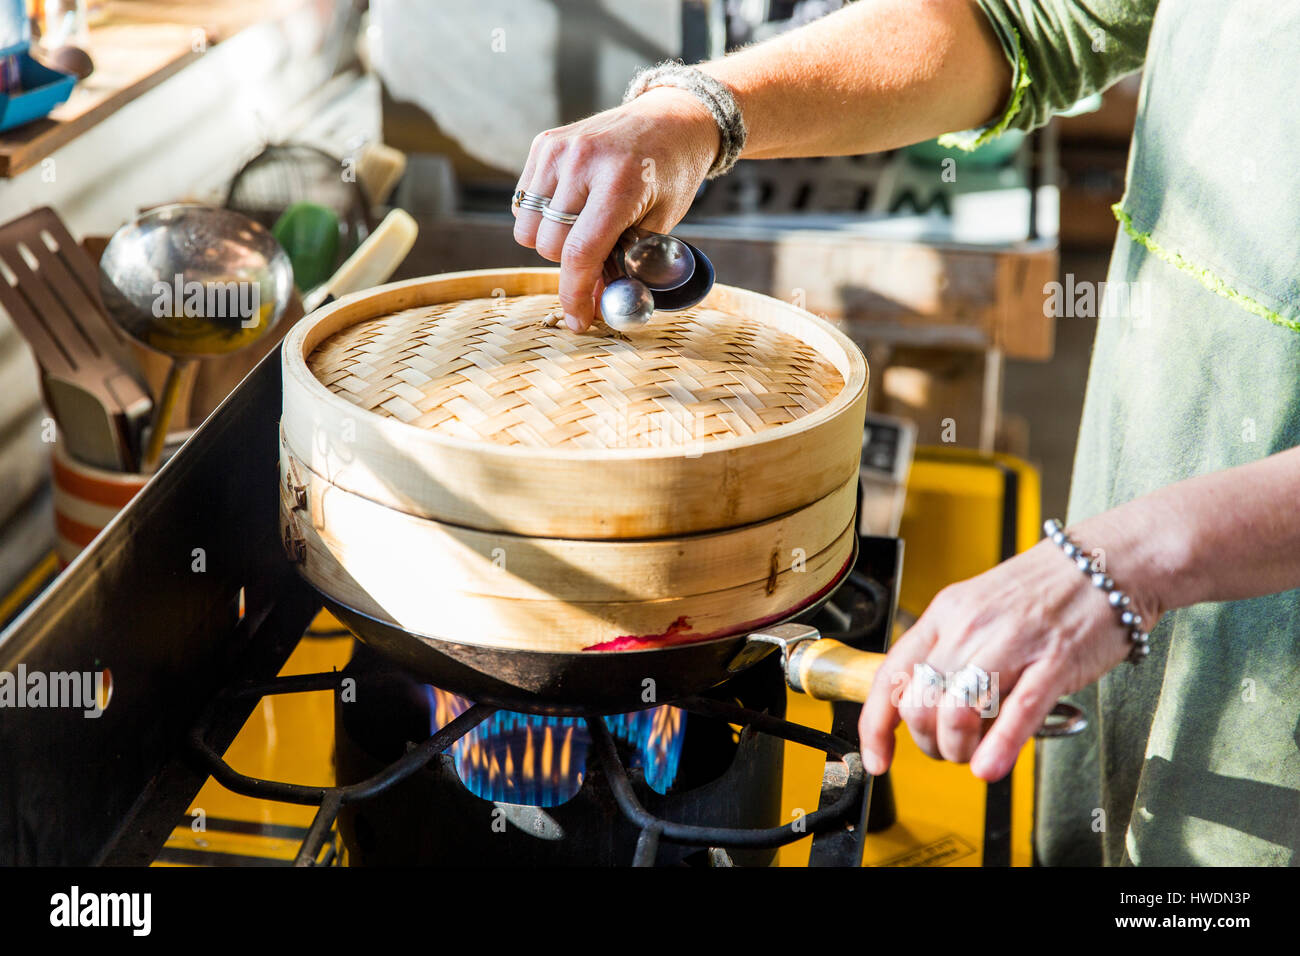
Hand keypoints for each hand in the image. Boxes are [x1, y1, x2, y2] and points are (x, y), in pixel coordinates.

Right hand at [512, 87, 719, 330]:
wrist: (671, 117)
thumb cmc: (671, 174)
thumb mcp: (662, 223)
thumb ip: (627, 264)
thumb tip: (595, 305)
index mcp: (619, 183)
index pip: (580, 252)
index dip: (575, 295)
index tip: (580, 322)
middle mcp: (582, 162)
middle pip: (549, 245)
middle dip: (570, 264)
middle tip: (597, 256)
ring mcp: (558, 149)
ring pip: (528, 228)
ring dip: (551, 242)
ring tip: (583, 229)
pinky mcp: (544, 143)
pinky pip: (523, 202)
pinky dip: (541, 217)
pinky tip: (570, 208)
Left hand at [857, 530, 1162, 781]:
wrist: (1109, 560)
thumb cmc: (1047, 590)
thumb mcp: (980, 610)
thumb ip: (952, 653)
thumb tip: (927, 705)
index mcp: (945, 613)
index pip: (890, 675)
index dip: (876, 725)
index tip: (878, 758)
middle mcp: (969, 626)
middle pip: (920, 703)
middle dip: (928, 742)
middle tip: (949, 748)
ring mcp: (1011, 643)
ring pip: (956, 712)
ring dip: (958, 749)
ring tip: (974, 754)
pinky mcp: (1055, 662)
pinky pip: (1016, 712)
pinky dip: (997, 748)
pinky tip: (988, 768)